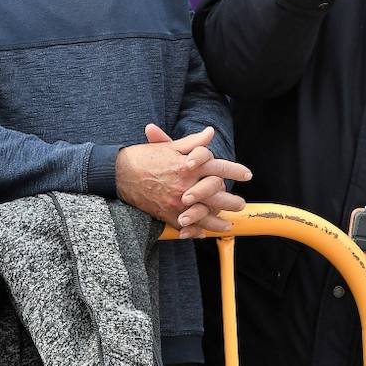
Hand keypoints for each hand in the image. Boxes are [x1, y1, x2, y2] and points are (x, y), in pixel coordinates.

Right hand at [115, 125, 249, 235]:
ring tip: (228, 224)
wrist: (118, 172)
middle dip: (231, 201)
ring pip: (204, 214)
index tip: (247, 175)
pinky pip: (185, 225)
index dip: (235, 171)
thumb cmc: (144, 156)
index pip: (218, 167)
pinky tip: (204, 232)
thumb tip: (210, 133)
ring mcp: (176, 201)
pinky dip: (196, 230)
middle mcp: (185, 185)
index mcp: (188, 165)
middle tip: (241, 204)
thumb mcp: (169, 146)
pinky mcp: (165, 214)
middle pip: (216, 195)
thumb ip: (193, 142)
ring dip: (218, 220)